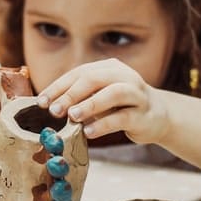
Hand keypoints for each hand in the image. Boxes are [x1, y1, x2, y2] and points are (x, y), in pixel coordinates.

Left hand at [36, 58, 168, 143]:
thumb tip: (47, 105)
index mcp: (109, 67)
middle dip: (71, 94)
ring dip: (90, 104)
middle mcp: (124, 76)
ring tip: (72, 117)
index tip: (41, 101)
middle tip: (54, 110)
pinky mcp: (144, 114)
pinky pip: (123, 117)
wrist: (158, 116)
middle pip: (94, 78)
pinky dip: (104, 124)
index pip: (79, 72)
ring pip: (113, 93)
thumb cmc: (120, 106)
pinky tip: (89, 132)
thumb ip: (80, 97)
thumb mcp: (100, 96)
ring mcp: (137, 94)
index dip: (59, 86)